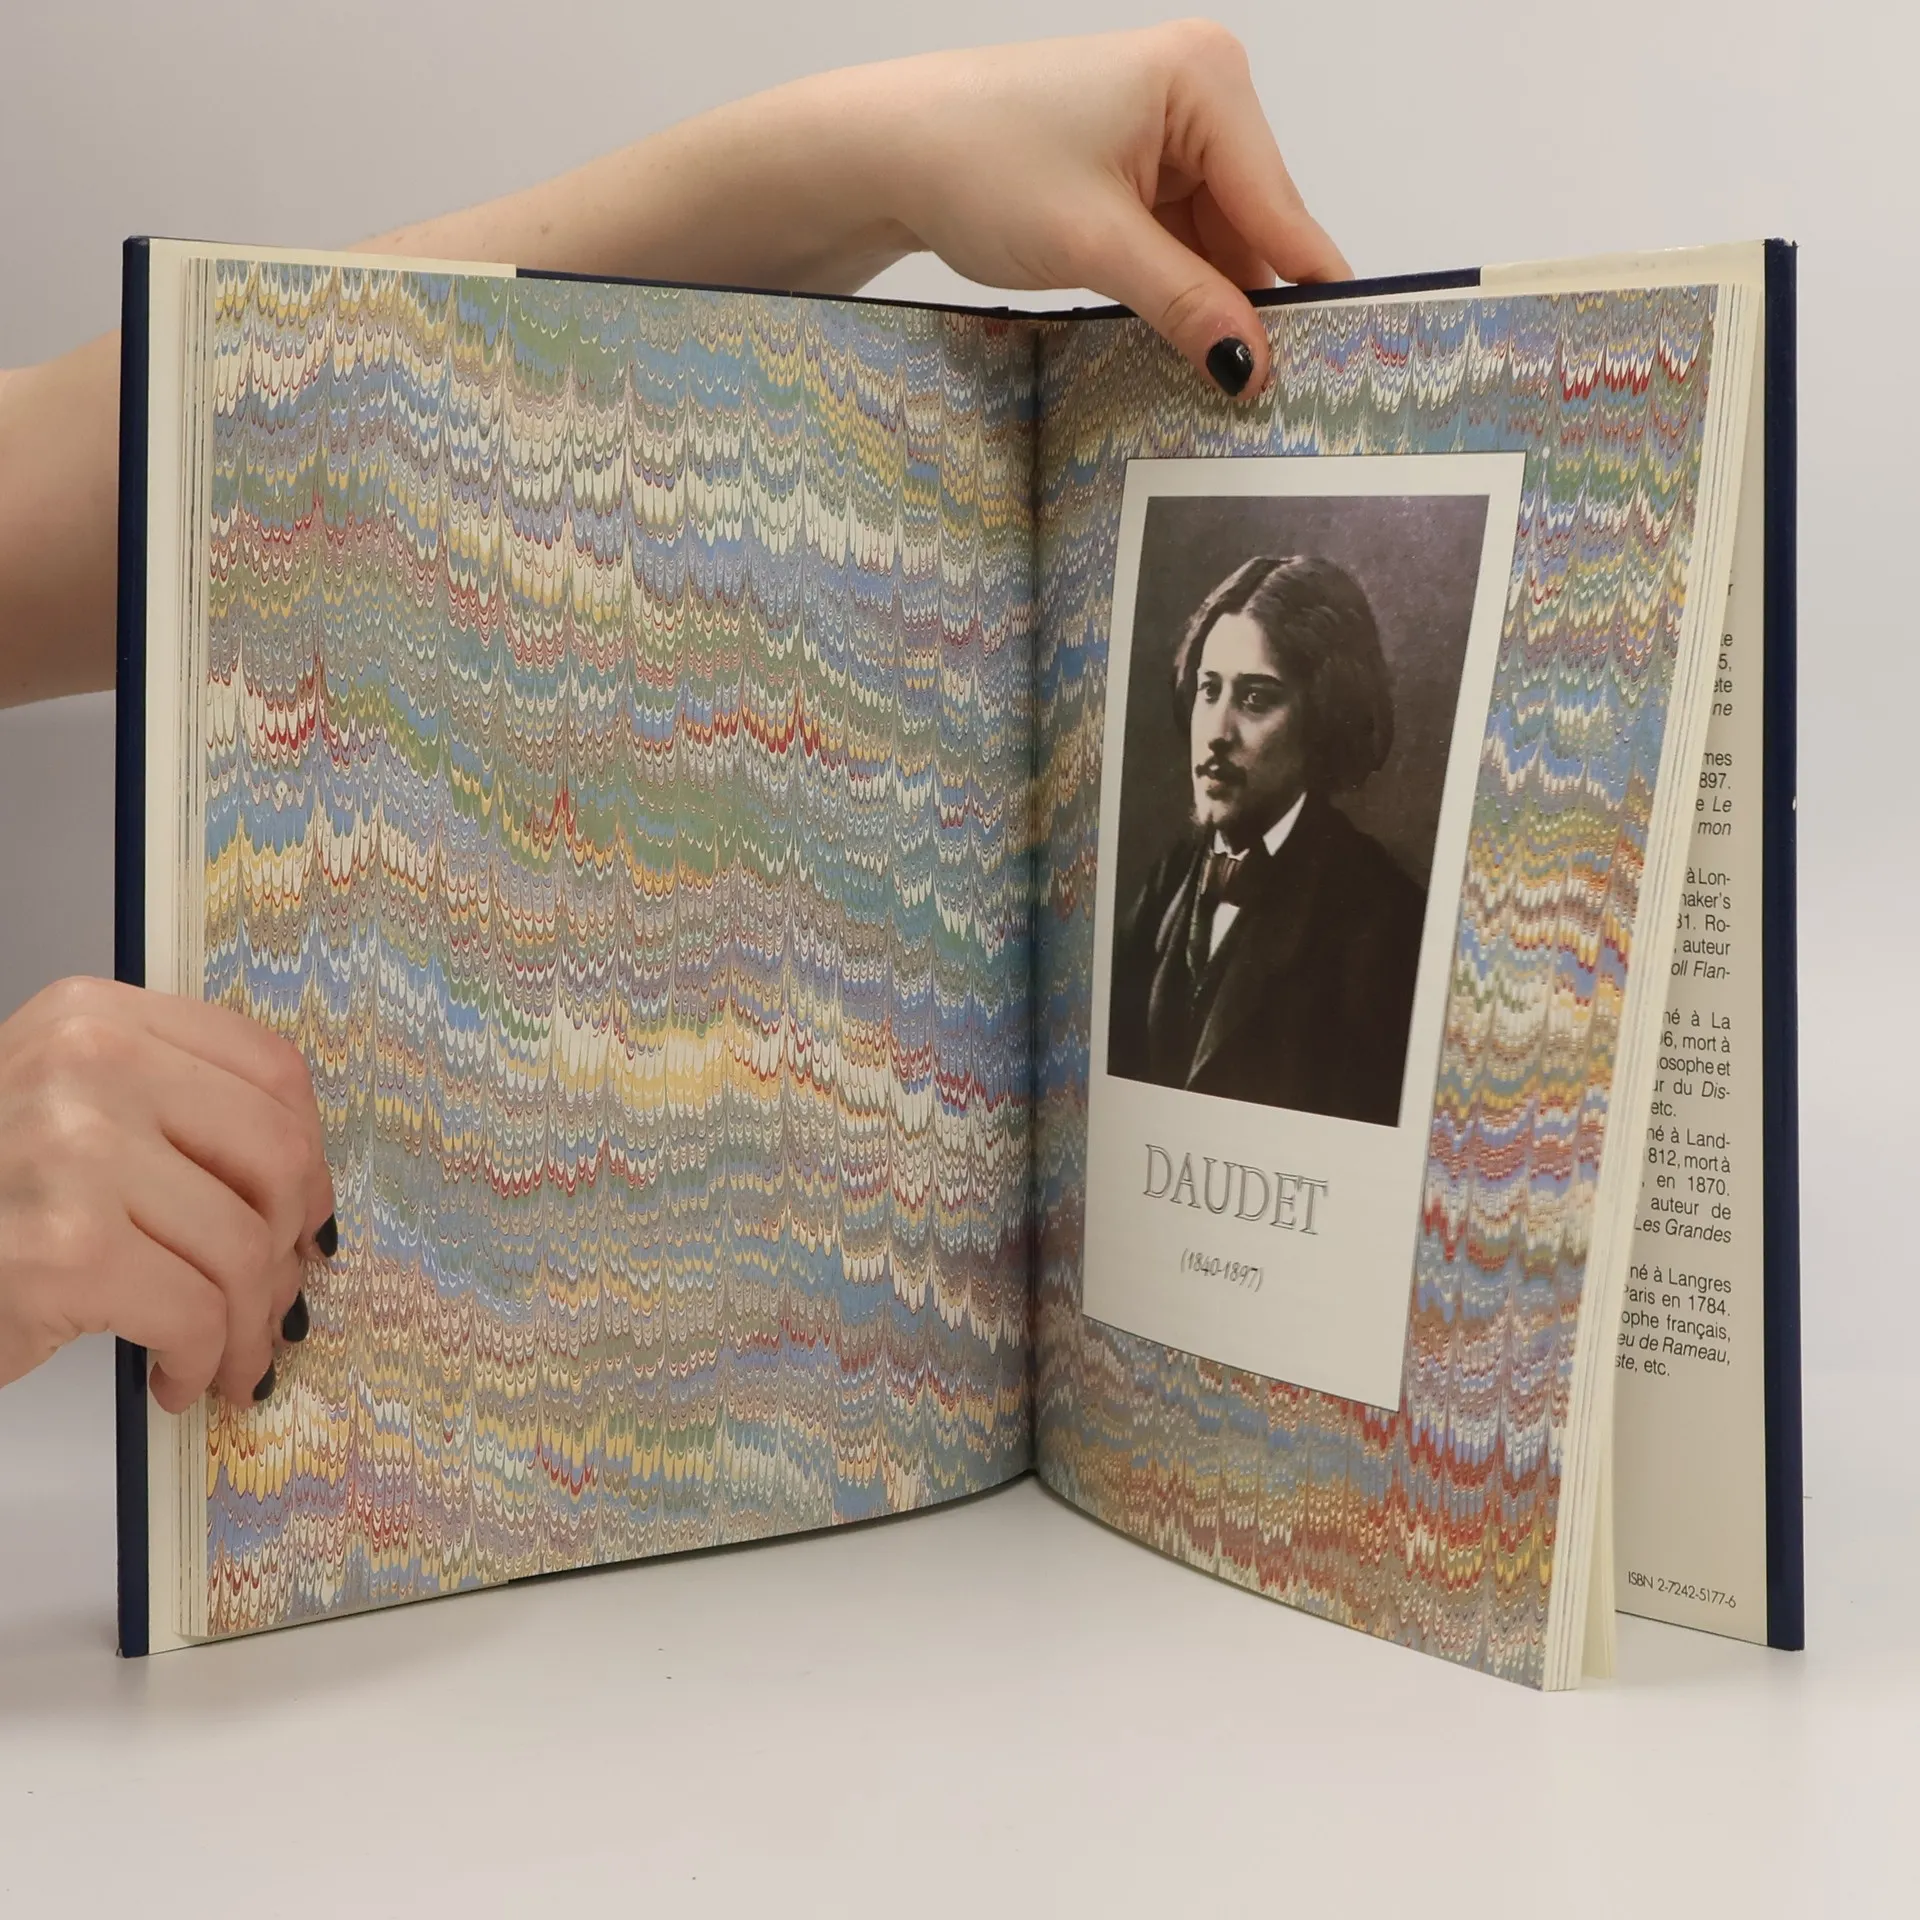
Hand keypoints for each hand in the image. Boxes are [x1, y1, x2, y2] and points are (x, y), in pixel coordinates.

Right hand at [0, 978, 335, 1408]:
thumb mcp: (65, 1111)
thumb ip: (173, 1116)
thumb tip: (302, 1195)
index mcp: (95, 1017)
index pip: (270, 1069)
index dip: (310, 1153)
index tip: (306, 1210)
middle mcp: (88, 1065)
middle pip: (277, 1155)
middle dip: (290, 1245)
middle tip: (276, 1299)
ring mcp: (74, 1153)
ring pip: (244, 1247)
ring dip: (251, 1323)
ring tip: (231, 1355)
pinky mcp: (64, 1251)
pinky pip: (196, 1314)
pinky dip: (204, 1361)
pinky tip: (177, 1376)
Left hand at [876, 22, 1350, 393]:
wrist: (888, 153)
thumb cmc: (975, 161)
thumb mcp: (1095, 246)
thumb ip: (1186, 304)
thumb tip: (1250, 363)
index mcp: (1206, 80)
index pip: (1279, 205)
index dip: (1304, 292)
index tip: (1337, 363)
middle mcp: (1200, 93)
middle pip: (1256, 225)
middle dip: (1251, 303)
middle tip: (1265, 394)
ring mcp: (1169, 131)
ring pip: (1218, 242)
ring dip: (1211, 304)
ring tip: (1215, 377)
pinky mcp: (1137, 166)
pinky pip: (1182, 241)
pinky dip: (1178, 290)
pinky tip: (1178, 339)